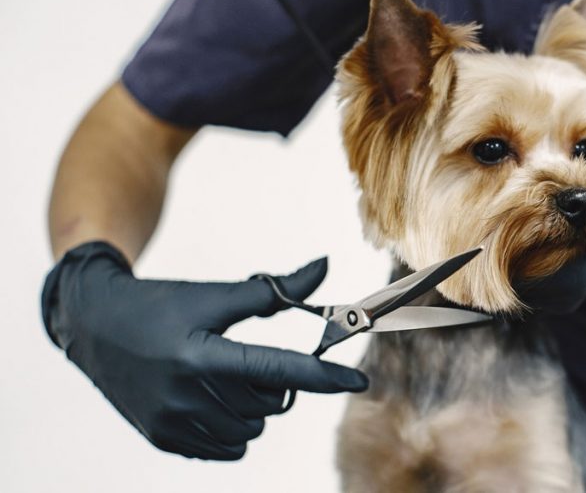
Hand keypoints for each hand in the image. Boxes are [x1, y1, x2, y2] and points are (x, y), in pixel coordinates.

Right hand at [41, 241, 367, 459]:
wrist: (96, 325)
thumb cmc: (162, 303)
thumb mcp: (215, 294)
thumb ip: (275, 291)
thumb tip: (324, 267)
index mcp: (201, 354)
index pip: (278, 369)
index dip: (323, 376)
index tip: (358, 380)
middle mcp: (185, 394)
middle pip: (270, 402)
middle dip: (273, 381)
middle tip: (245, 357)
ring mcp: (172, 422)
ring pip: (253, 428)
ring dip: (254, 406)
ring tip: (224, 377)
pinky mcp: (164, 439)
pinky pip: (230, 448)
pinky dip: (235, 427)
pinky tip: (213, 400)